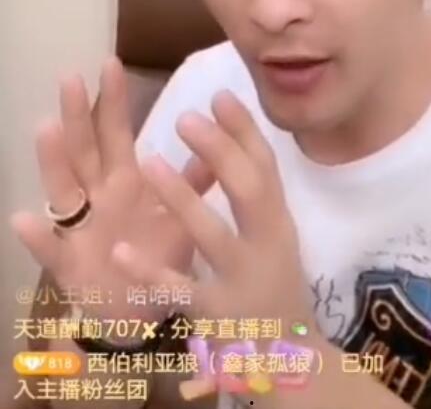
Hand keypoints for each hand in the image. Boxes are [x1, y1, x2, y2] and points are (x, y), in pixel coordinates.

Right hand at [10, 57, 214, 321]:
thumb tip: (220, 142)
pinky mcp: (70, 265)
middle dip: (77, 114)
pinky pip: (51, 251)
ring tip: (46, 129)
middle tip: (70, 77)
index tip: (110, 62)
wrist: (143, 311)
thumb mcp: (179, 214)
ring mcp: (79, 228)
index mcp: (125, 180)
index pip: (115, 132)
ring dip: (53, 161)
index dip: (112, 100)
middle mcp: (97, 196)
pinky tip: (23, 218)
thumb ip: (195, 180)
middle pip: (84, 150)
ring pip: (63, 189)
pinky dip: (38, 237)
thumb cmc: (157, 252)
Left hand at [112, 89, 315, 332]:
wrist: (288, 359)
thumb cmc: (272, 282)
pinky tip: (119, 252)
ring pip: (214, 235)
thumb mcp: (272, 235)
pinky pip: (181, 292)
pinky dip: (150, 272)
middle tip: (185, 116)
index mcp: (277, 221)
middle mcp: (268, 245)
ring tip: (150, 161)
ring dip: (183, 198)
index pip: (266, 167)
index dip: (244, 129)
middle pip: (249, 191)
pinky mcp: (216, 316)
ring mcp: (243, 280)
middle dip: (220, 150)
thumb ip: (257, 192)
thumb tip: (240, 133)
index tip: (219, 94)